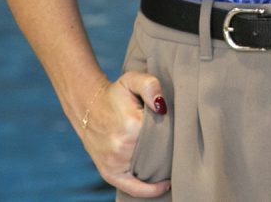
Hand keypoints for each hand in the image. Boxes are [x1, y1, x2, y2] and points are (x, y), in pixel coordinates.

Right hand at [76, 72, 170, 198]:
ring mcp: (115, 162)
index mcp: (132, 125)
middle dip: (170, 150)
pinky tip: (164, 185)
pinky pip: (131, 188)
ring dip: (161, 167)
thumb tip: (162, 106)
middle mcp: (122, 147)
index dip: (175, 133)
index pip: (165, 136)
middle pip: (159, 154)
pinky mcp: (109, 172)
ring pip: (149, 170)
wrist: (87, 106)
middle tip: (179, 145)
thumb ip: (151, 86)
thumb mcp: (132, 79)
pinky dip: (148, 190)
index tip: (182, 131)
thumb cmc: (115, 93)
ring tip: (173, 161)